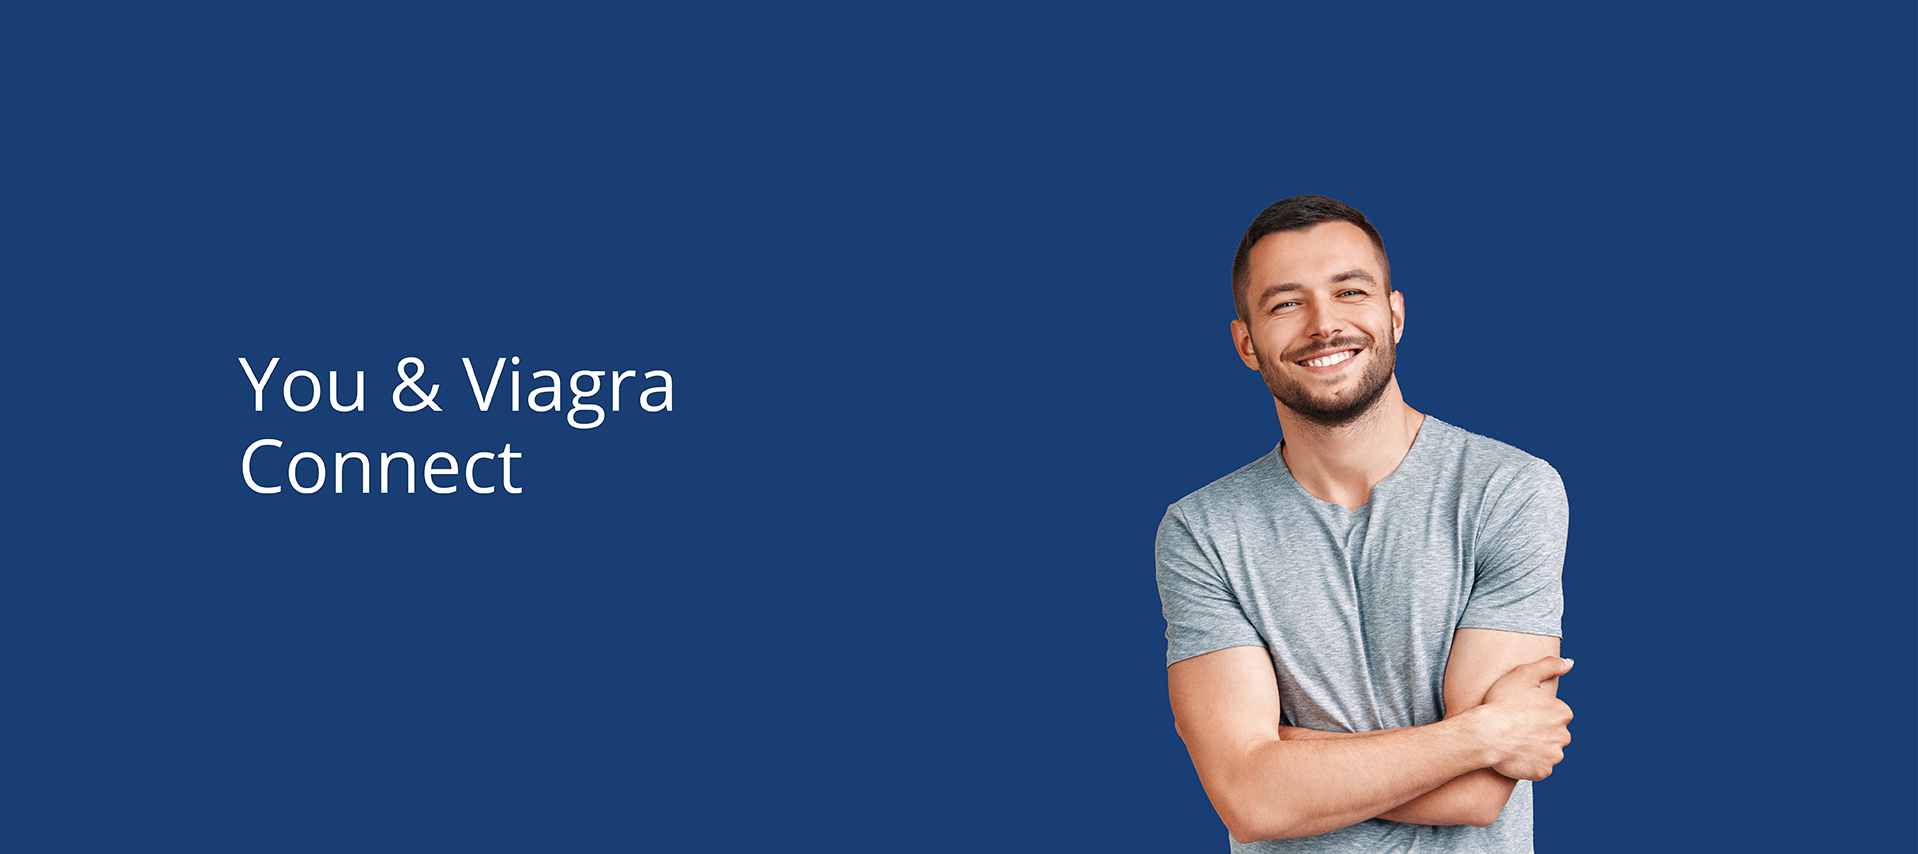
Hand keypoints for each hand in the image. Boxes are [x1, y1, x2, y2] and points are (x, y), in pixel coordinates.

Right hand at [1471, 656, 1573, 781]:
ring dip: (1536, 748)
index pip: (1556, 713)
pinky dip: (1530, 763)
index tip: (1522, 711)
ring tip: (1514, 741)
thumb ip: (1549, 665)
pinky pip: (1539, 767)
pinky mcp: (1543, 771)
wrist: (1485, 733)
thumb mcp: (1524, 674)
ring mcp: (1554, 755)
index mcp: (1563, 712)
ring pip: (1548, 751)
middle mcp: (1564, 735)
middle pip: (1555, 733)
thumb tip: (1570, 663)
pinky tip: (1515, 754)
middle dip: (1540, 731)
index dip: (1538, 712)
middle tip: (1517, 727)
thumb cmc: (1501, 702)